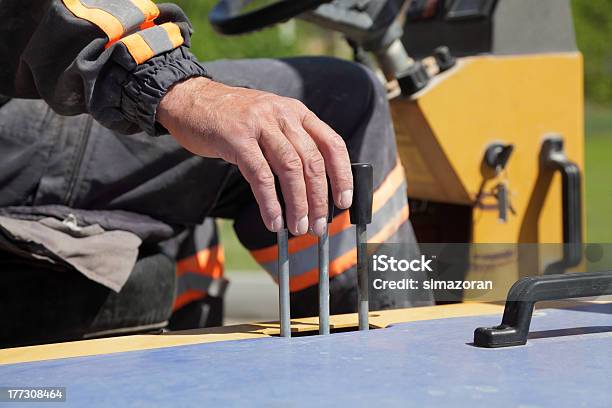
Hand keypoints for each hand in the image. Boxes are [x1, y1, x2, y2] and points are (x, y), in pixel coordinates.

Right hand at [157, 76, 352, 235]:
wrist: (190, 99)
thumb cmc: (233, 119)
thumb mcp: (270, 121)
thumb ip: (291, 144)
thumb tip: (312, 189)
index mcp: (297, 112)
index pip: (332, 144)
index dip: (342, 176)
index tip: (343, 202)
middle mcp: (283, 114)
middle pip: (313, 162)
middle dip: (319, 199)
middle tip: (319, 226)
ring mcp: (259, 124)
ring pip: (291, 169)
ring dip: (298, 204)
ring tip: (299, 227)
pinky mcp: (236, 138)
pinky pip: (260, 176)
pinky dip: (270, 203)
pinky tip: (273, 220)